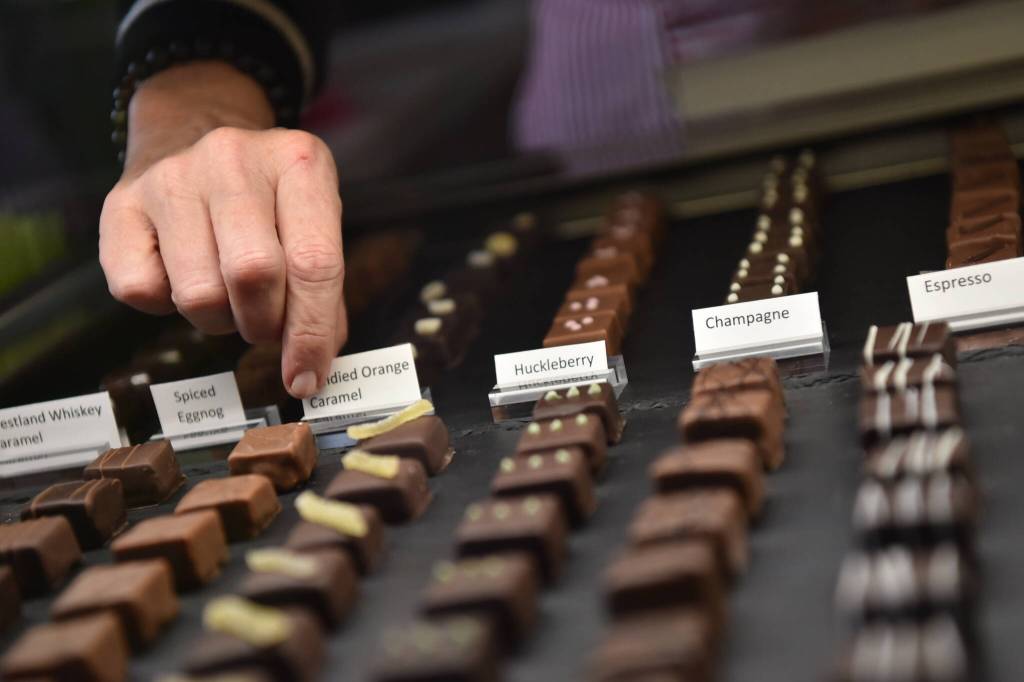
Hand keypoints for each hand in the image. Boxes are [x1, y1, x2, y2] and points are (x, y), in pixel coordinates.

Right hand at [99, 61, 346, 398]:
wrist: (193, 133)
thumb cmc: (267, 200)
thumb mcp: (311, 223)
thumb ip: (323, 291)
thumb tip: (313, 366)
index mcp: (299, 162)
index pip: (315, 263)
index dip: (313, 333)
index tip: (307, 377)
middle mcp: (233, 159)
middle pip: (254, 276)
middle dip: (264, 325)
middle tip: (265, 327)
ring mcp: (172, 177)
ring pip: (197, 293)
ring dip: (217, 319)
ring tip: (226, 295)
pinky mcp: (120, 203)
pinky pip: (139, 292)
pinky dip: (163, 306)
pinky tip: (180, 275)